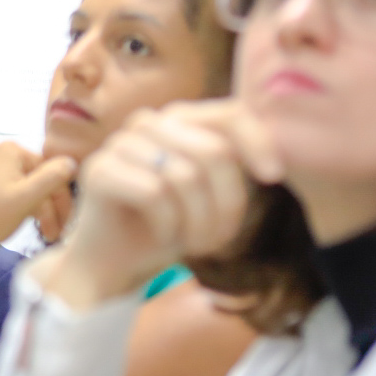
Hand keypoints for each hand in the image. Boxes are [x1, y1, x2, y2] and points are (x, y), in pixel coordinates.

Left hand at [0, 142, 76, 258]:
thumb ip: (54, 176)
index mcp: (10, 150)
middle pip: (36, 180)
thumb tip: (72, 162)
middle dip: (50, 208)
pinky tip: (25, 223)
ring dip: (38, 210)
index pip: (50, 171)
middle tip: (56, 233)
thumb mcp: (29, 197)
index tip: (67, 222)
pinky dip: (20, 207)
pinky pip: (7, 192)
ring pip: (22, 188)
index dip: (62, 198)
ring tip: (45, 233)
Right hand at [45, 99, 281, 307]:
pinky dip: (169, 224)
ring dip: (199, 221)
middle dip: (227, 203)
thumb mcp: (209, 192)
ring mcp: (120, 143)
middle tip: (221, 240)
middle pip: (213, 151)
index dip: (258, 142)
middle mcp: (148, 122)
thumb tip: (276, 159)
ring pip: (184, 175)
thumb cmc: (166, 226)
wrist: (112, 262)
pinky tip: (166, 238)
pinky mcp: (99, 170)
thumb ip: (232, 164)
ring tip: (196, 245)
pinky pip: (153, 192)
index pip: (229, 113)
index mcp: (178, 120)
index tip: (274, 177)